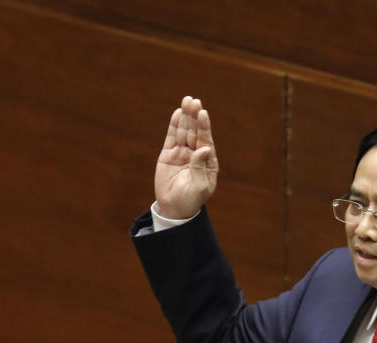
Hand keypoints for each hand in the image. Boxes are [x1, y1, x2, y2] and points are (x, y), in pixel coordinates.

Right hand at [154, 96, 218, 219]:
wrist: (174, 209)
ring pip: (184, 131)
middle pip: (195, 132)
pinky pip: (172, 137)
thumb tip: (204, 148)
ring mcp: (182, 153)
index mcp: (208, 161)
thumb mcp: (199, 187)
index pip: (206, 140)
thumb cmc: (191, 200)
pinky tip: (177, 113)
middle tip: (194, 100)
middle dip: (194, 116)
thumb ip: (200, 167)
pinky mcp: (168, 155)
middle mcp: (196, 154)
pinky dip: (174, 126)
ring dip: (185, 116)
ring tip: (187, 100)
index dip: (204, 126)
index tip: (202, 113)